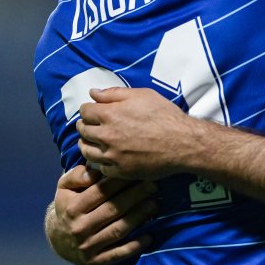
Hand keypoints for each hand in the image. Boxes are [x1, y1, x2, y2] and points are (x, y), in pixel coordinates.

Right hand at [45, 165, 156, 264]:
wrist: (57, 239)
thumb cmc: (68, 206)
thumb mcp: (64, 187)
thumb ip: (77, 175)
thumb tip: (95, 170)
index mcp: (73, 208)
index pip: (101, 191)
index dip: (122, 180)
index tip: (138, 171)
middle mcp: (80, 228)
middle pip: (113, 209)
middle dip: (136, 196)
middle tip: (154, 185)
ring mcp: (88, 246)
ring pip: (118, 229)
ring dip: (139, 217)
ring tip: (155, 204)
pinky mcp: (95, 261)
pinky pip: (118, 254)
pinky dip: (135, 246)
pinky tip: (149, 236)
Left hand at [78, 87, 194, 179]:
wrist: (182, 143)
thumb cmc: (164, 115)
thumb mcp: (143, 95)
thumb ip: (114, 93)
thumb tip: (93, 93)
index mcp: (109, 114)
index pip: (84, 111)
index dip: (88, 109)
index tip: (93, 111)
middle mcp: (106, 136)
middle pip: (82, 131)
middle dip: (86, 126)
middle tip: (93, 125)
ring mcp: (111, 155)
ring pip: (86, 151)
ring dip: (88, 144)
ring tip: (95, 142)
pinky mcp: (119, 171)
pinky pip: (100, 167)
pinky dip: (101, 161)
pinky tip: (108, 156)